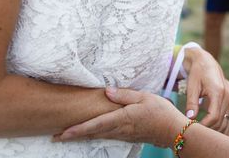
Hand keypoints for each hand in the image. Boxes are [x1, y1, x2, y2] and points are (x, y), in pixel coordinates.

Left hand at [53, 88, 182, 147]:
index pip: (96, 125)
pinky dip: (94, 135)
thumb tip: (105, 91)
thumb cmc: (161, 112)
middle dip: (74, 135)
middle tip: (54, 136)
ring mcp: (123, 135)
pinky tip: (90, 133)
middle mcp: (119, 129)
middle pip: (92, 133)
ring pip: (97, 136)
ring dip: (81, 136)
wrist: (173, 131)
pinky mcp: (127, 137)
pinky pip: (106, 136)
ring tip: (66, 135)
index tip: (62, 133)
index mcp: (122, 118)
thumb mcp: (145, 97)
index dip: (78, 129)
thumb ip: (124, 94)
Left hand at [183, 46, 228, 131]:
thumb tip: (190, 118)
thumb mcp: (192, 86)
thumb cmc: (197, 73)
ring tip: (202, 133)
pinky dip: (220, 125)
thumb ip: (191, 102)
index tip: (193, 129)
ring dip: (215, 129)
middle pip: (221, 121)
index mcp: (218, 91)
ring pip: (226, 121)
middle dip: (209, 129)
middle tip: (195, 133)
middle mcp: (227, 95)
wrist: (206, 61)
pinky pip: (227, 117)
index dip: (204, 126)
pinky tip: (211, 130)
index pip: (214, 116)